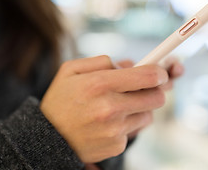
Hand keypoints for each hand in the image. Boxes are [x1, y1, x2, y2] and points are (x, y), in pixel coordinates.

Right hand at [40, 55, 168, 162]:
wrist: (47, 138)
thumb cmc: (61, 99)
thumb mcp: (72, 70)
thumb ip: (102, 60)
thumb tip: (131, 64)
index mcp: (100, 84)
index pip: (148, 76)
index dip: (159, 73)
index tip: (159, 73)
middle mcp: (110, 107)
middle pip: (157, 97)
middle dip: (154, 91)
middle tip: (144, 89)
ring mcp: (115, 129)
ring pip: (148, 115)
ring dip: (140, 108)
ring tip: (119, 107)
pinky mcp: (116, 145)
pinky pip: (135, 129)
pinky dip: (128, 124)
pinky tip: (110, 123)